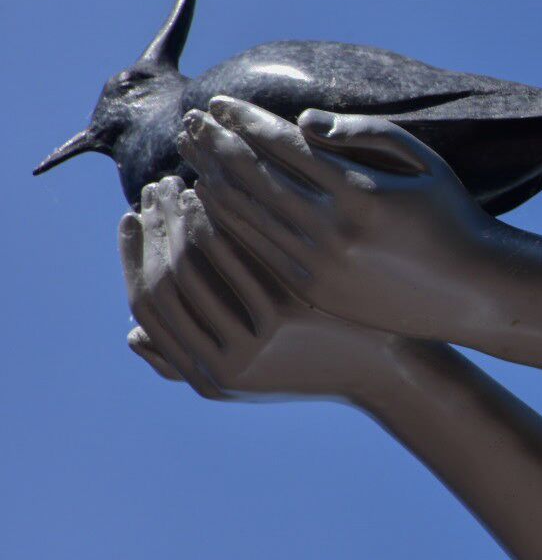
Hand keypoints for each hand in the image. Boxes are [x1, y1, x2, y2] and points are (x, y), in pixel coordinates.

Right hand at [122, 175, 404, 401]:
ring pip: (198, 262)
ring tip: (182, 182)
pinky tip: (221, 188)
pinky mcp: (292, 311)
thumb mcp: (249, 374)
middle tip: (154, 188)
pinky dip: (224, 219)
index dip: (134, 260)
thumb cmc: (318, 360)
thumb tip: (130, 338)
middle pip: (168, 280)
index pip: (151, 307)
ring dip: (182, 216)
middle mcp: (227, 364)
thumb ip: (196, 360)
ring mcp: (260, 338)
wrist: (393, 365)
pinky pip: (242, 253)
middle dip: (156, 228)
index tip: (131, 218)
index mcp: (212, 378)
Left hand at [178, 97, 494, 337]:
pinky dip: (226, 222)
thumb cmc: (451, 216)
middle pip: (255, 178)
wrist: (473, 291)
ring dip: (213, 180)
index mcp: (362, 192)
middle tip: (192, 122)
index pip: (285, 145)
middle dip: (217, 144)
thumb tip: (304, 120)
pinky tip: (212, 200)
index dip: (247, 120)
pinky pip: (255, 249)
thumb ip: (365, 133)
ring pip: (246, 216)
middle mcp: (335, 231)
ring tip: (193, 154)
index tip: (220, 103)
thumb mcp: (423, 162)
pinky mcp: (314, 291)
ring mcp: (320, 266)